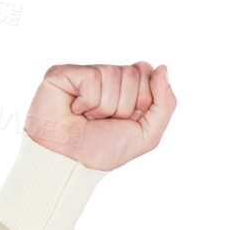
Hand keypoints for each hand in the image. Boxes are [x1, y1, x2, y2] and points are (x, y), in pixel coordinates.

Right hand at [23, 62, 176, 170]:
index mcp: (127, 89)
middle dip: (124, 106)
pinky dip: (88, 102)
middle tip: (105, 121)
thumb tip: (163, 68)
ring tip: (89, 118)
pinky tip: (75, 110)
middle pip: (133, 73)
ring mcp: (85, 73)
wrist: (72, 161)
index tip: (127, 119)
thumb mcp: (147, 134)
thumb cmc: (104, 149)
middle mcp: (107, 78)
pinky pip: (93, 77)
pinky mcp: (64, 72)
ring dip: (105, 107)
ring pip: (113, 74)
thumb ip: (165, 104)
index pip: (147, 72)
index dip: (143, 99)